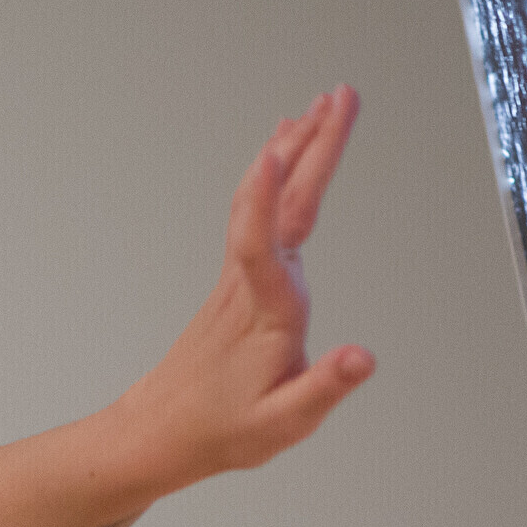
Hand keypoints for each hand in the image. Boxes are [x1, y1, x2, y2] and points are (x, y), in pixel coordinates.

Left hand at [128, 86, 375, 480]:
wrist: (162, 430)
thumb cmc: (221, 430)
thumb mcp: (282, 426)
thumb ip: (325, 389)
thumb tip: (364, 357)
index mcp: (265, 316)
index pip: (261, 246)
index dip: (269, 197)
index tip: (282, 148)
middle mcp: (249, 284)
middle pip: (281, 204)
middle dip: (311, 146)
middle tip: (342, 95)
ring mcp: (242, 276)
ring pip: (271, 200)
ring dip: (299, 149)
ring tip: (327, 103)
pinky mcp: (241, 276)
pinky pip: (261, 210)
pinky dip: (278, 173)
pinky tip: (286, 147)